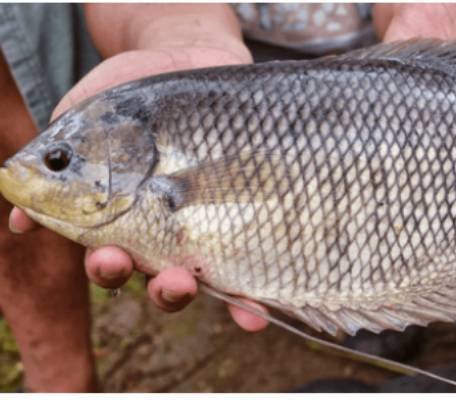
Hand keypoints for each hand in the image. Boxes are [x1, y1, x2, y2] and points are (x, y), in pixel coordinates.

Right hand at [8, 4, 268, 331]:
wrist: (188, 56)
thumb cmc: (131, 90)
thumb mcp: (86, 116)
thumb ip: (59, 162)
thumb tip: (20, 219)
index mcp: (127, 218)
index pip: (114, 258)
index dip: (110, 266)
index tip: (110, 256)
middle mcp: (170, 232)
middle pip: (162, 278)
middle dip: (163, 288)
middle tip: (169, 279)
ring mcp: (213, 225)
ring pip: (207, 277)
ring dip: (207, 292)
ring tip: (206, 286)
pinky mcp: (250, 213)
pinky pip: (254, 261)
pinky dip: (253, 293)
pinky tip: (255, 308)